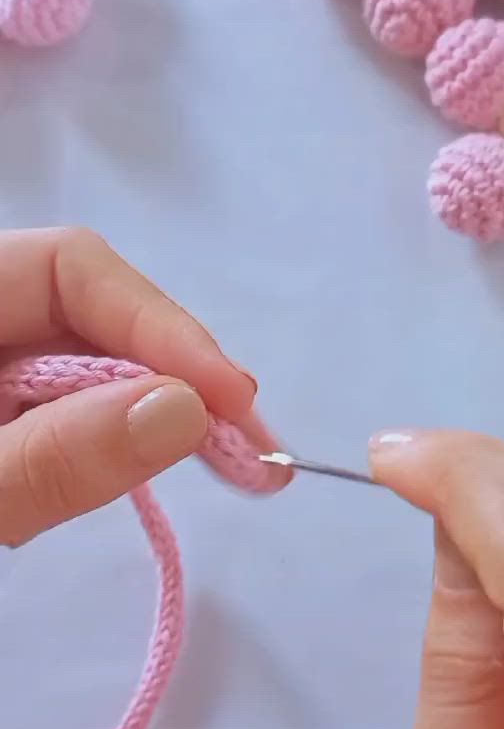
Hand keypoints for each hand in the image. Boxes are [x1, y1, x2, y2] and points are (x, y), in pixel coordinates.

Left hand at [0, 227, 271, 544]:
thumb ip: (51, 455)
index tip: (231, 399)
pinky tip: (157, 459)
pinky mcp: (4, 414)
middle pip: (91, 315)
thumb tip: (184, 410)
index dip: (160, 324)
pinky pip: (68, 405)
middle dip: (173, 375)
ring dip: (153, 410)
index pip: (71, 269)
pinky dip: (116, 436)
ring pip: (87, 363)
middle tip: (254, 444)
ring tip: (229, 459)